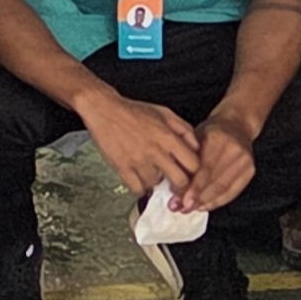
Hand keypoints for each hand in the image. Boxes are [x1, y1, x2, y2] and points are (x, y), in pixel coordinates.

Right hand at [75, 88, 201, 201]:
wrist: (104, 110)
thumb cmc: (134, 111)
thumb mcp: (165, 113)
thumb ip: (184, 129)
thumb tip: (196, 147)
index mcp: (168, 137)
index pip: (193, 164)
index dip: (194, 171)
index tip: (189, 172)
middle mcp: (155, 151)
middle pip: (179, 181)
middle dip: (179, 184)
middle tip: (174, 182)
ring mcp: (138, 161)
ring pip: (155, 185)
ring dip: (154, 182)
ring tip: (150, 172)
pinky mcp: (122, 168)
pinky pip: (137, 189)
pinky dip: (139, 187)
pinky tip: (138, 177)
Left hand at [179, 118, 256, 213]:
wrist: (236, 124)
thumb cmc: (211, 131)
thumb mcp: (194, 136)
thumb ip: (185, 157)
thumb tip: (173, 183)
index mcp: (218, 138)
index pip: (206, 168)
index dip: (194, 187)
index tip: (182, 200)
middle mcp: (235, 150)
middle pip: (215, 181)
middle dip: (197, 198)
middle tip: (180, 207)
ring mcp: (245, 161)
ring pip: (224, 189)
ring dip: (205, 202)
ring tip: (188, 208)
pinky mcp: (250, 171)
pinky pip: (232, 191)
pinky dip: (217, 201)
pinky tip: (204, 205)